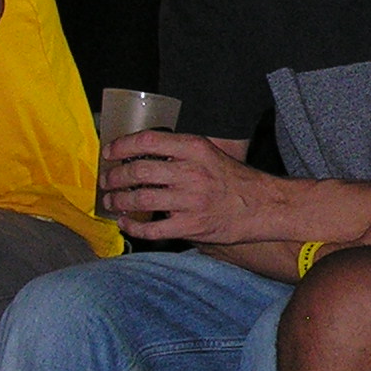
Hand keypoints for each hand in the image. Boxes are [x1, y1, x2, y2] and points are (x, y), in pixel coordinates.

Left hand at [104, 131, 276, 244]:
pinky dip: (133, 227)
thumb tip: (141, 153)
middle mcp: (191, 173)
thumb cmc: (233, 179)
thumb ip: (180, 151)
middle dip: (115, 177)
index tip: (109, 152)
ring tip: (112, 201)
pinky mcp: (191, 227)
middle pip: (139, 171)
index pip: (148, 141)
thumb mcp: (210, 153)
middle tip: (107, 181)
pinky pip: (152, 229)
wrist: (262, 206)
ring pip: (141, 200)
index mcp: (194, 149)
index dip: (122, 146)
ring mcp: (190, 201)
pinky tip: (126, 223)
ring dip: (119, 201)